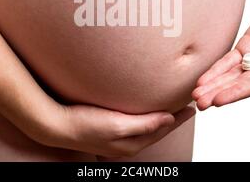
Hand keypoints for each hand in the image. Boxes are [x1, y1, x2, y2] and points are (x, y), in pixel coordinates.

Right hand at [28, 100, 194, 157]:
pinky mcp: (109, 129)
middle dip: (173, 119)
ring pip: (147, 128)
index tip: (192, 107)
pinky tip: (144, 110)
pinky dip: (146, 118)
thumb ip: (145, 124)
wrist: (57, 125)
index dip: (178, 118)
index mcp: (132, 143)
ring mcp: (118, 137)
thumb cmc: (85, 124)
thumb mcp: (118, 124)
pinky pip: (135, 125)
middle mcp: (127, 143)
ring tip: (170, 108)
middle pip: (158, 130)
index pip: (163, 129)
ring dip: (161, 118)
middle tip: (186, 106)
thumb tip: (169, 119)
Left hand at [192, 0, 249, 110]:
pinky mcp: (244, 48)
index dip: (236, 93)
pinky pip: (227, 60)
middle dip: (218, 93)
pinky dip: (215, 70)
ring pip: (230, 75)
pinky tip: (202, 80)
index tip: (217, 101)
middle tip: (199, 103)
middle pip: (239, 84)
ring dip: (213, 85)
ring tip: (195, 95)